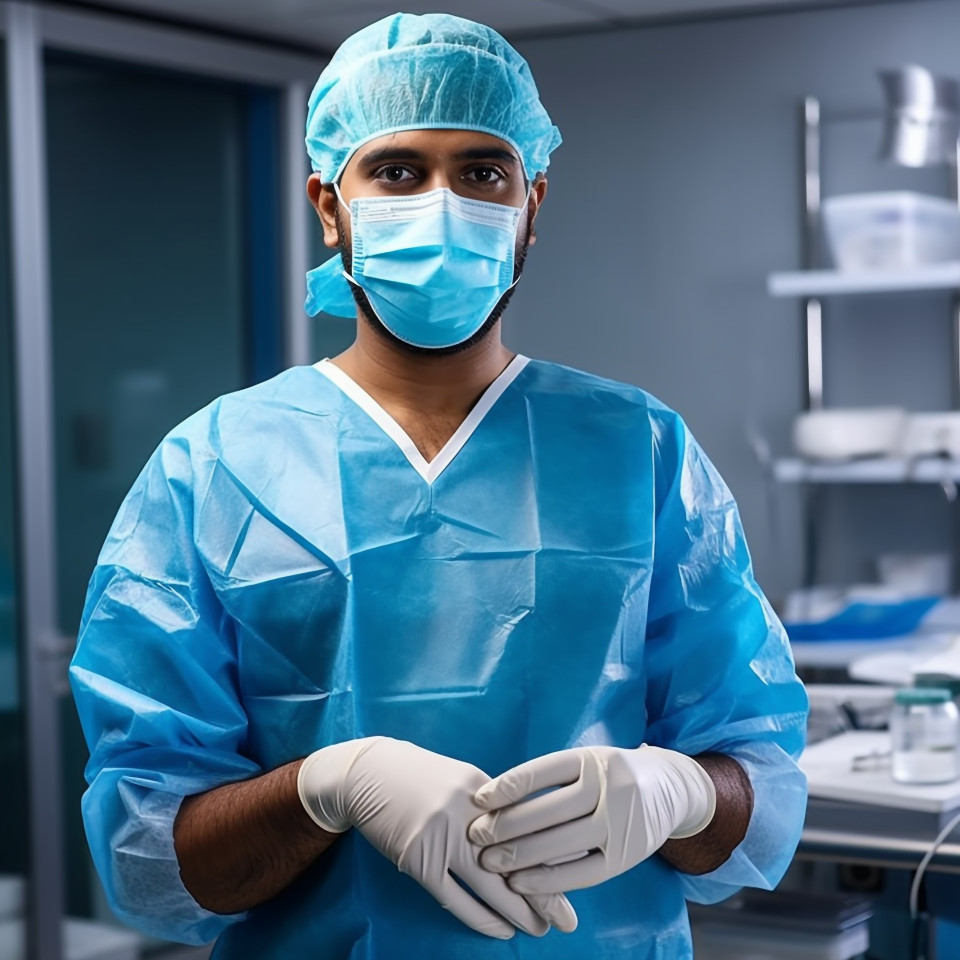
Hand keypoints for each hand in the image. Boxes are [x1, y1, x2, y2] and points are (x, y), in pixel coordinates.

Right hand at [297, 737, 576, 937]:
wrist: (367, 774)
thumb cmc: (419, 778)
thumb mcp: (460, 780)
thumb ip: (490, 807)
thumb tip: (526, 839)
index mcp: (482, 788)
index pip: (526, 827)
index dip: (550, 856)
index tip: (574, 877)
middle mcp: (466, 810)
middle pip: (513, 857)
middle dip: (543, 890)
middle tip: (567, 917)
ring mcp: (440, 834)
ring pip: (487, 882)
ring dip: (517, 910)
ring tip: (539, 929)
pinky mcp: (417, 857)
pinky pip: (454, 896)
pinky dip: (479, 917)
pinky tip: (499, 929)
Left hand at [468, 745, 715, 897]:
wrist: (671, 788)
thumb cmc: (613, 774)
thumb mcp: (589, 761)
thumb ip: (553, 777)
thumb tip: (497, 798)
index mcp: (593, 760)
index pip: (542, 772)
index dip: (507, 787)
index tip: (479, 800)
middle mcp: (609, 788)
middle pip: (549, 810)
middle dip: (506, 825)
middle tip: (476, 836)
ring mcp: (620, 823)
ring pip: (562, 843)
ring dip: (521, 855)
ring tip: (489, 861)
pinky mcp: (626, 856)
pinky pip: (581, 872)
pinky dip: (548, 879)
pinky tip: (520, 882)